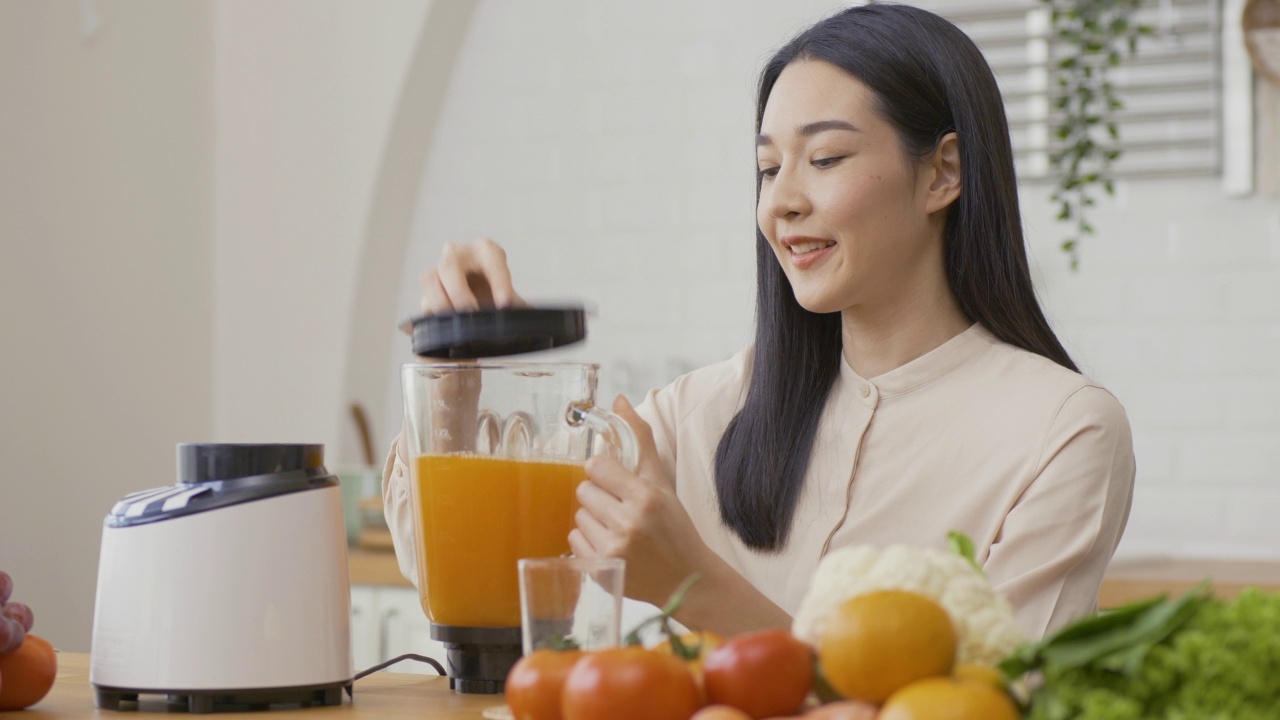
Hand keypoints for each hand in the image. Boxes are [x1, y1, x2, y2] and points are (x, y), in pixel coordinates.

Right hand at [419, 237, 524, 313]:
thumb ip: (517, 305)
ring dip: (442, 302)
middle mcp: (460, 254)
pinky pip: (424, 297)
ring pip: (430, 278)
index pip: (492, 259)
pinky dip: (434, 312)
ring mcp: (439, 268)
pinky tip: (444, 326)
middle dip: (460, 291)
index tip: (505, 303)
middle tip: (472, 312)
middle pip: (450, 264)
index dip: (498, 281)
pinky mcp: (427, 290)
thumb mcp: (509, 298)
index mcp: (486, 251)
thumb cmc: (494, 295)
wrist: (478, 304)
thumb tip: (530, 318)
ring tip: (456, 321)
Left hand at [569, 395, 712, 605]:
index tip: (617, 482)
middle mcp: (629, 523)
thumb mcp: (662, 482)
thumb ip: (640, 439)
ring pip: (579, 516)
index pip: (596, 467)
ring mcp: (614, 550)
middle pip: (584, 491)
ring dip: (594, 519)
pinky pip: (574, 541)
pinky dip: (588, 541)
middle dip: (600, 496)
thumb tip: (619, 399)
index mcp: (646, 497)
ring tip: (618, 528)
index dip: (605, 473)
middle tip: (620, 507)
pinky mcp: (601, 571)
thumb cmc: (675, 527)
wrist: (687, 579)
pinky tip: (611, 544)